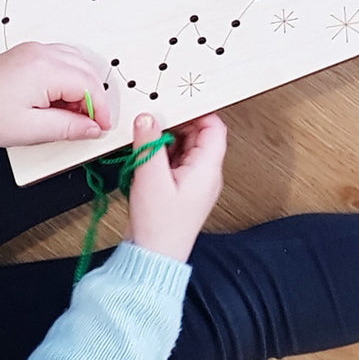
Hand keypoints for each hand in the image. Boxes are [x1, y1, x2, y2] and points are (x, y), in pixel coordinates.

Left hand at [0, 42, 111, 146]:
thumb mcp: (33, 130)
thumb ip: (69, 127)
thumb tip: (93, 128)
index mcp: (45, 69)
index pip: (88, 85)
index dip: (100, 109)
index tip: (101, 127)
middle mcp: (42, 53)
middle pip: (86, 71)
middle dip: (93, 98)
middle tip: (88, 123)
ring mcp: (35, 50)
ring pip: (77, 62)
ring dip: (83, 86)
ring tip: (73, 112)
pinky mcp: (29, 53)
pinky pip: (62, 58)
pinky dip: (70, 76)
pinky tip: (61, 96)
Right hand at [126, 111, 226, 261]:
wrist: (153, 256)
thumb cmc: (160, 226)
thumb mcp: (150, 178)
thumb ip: (148, 144)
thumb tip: (147, 119)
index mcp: (207, 169)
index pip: (214, 128)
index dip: (198, 111)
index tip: (177, 103)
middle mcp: (205, 174)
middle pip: (198, 135)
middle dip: (176, 124)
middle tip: (154, 117)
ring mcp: (192, 182)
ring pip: (184, 147)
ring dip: (165, 139)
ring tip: (146, 136)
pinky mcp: (179, 189)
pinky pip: (174, 161)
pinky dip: (160, 153)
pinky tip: (144, 155)